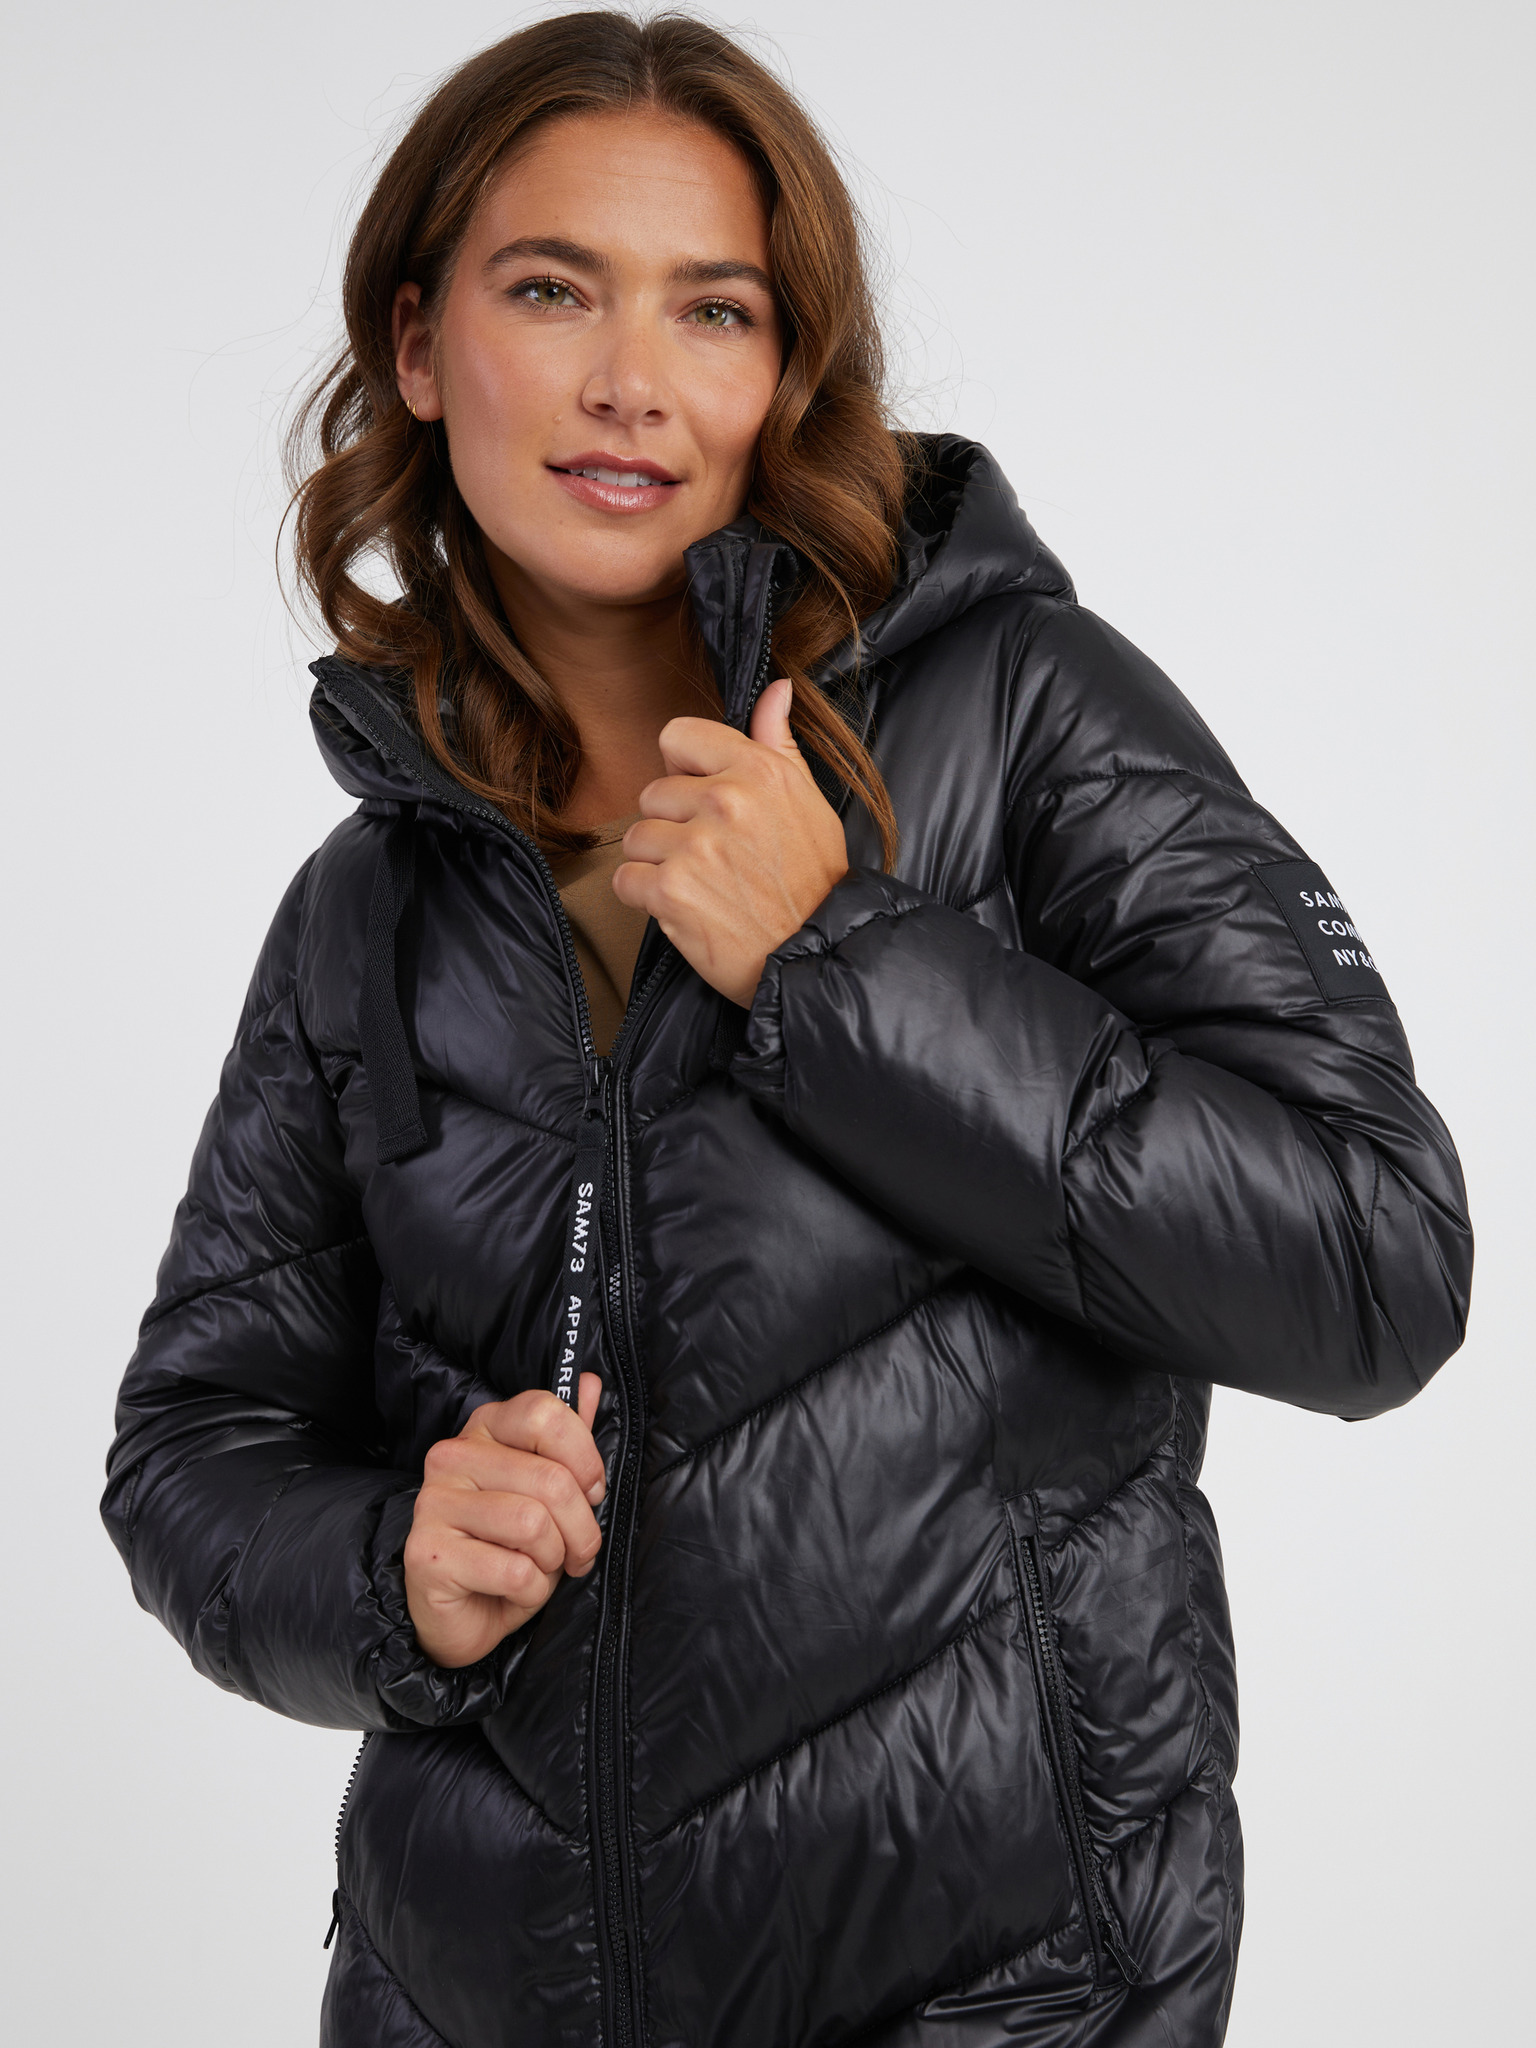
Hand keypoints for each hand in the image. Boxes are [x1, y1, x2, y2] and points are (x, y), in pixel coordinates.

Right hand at [404, 1375, 605, 1668]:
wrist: (463, 1613)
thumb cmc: (509, 1546)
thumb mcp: (546, 1489)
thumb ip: (566, 1436)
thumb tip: (588, 1382)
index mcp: (484, 1428)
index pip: (544, 1413)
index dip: (584, 1458)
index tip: (591, 1492)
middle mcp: (452, 1457)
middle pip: (550, 1479)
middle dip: (582, 1529)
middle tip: (577, 1552)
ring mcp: (434, 1504)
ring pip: (533, 1525)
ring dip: (553, 1560)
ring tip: (540, 1568)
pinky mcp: (428, 1555)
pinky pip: (514, 1572)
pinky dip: (531, 1591)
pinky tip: (513, 1591)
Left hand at [613, 679, 848, 1006]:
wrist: (817, 955)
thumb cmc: (814, 882)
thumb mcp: (808, 801)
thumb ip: (779, 742)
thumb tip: (777, 689)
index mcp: (757, 770)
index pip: (677, 737)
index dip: (685, 771)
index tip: (706, 802)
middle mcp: (725, 801)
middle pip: (653, 794)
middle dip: (673, 826)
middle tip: (713, 858)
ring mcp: (695, 847)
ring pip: (636, 838)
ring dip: (658, 864)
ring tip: (702, 885)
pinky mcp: (671, 892)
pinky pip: (626, 880)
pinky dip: (646, 899)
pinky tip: (685, 907)